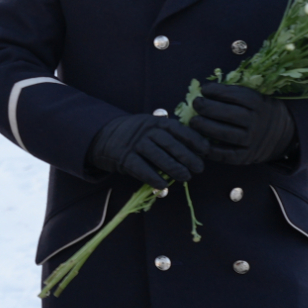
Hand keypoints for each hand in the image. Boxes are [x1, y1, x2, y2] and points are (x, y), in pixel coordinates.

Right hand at [87, 114, 209, 187]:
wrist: (101, 135)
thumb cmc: (133, 135)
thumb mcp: (150, 127)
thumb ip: (168, 135)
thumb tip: (195, 151)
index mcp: (155, 122)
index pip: (178, 129)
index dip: (194, 140)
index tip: (206, 151)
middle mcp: (145, 131)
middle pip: (171, 144)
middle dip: (188, 157)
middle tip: (199, 168)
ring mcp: (134, 144)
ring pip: (159, 157)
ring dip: (175, 168)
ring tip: (185, 177)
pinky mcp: (124, 158)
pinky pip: (141, 169)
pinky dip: (154, 178)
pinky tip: (163, 185)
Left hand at [188, 82, 296, 164]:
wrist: (281, 134)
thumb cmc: (257, 111)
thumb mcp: (252, 97)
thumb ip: (231, 93)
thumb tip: (203, 90)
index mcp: (258, 104)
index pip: (234, 96)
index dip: (216, 91)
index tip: (203, 90)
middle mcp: (256, 122)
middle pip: (228, 114)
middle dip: (207, 108)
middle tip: (196, 104)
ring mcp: (252, 141)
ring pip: (224, 134)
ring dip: (205, 127)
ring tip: (193, 122)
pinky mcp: (245, 157)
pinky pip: (224, 154)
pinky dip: (209, 148)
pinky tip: (199, 140)